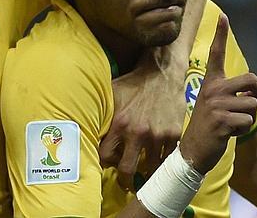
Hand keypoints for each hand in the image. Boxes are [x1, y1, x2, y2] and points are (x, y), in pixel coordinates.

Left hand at [100, 45, 186, 189]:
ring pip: (150, 168)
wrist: (162, 72)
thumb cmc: (133, 83)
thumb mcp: (111, 94)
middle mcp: (138, 132)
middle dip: (125, 180)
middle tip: (125, 183)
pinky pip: (167, 158)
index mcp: (119, 123)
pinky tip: (158, 162)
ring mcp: (157, 135)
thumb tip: (82, 127)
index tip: (106, 166)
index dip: (104, 163)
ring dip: (146, 173)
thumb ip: (101, 114)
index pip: (106, 156)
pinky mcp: (174, 134)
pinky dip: (162, 162)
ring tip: (144, 174)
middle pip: (127, 169)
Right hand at [179, 14, 256, 173]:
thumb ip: (246, 94)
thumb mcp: (226, 107)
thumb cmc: (212, 127)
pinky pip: (248, 121)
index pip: (216, 54)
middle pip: (251, 80)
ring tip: (233, 125)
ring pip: (252, 105)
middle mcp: (212, 90)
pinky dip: (244, 130)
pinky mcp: (220, 121)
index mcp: (211, 83)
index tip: (223, 16)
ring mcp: (215, 105)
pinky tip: (228, 134)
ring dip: (250, 118)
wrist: (193, 152)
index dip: (220, 34)